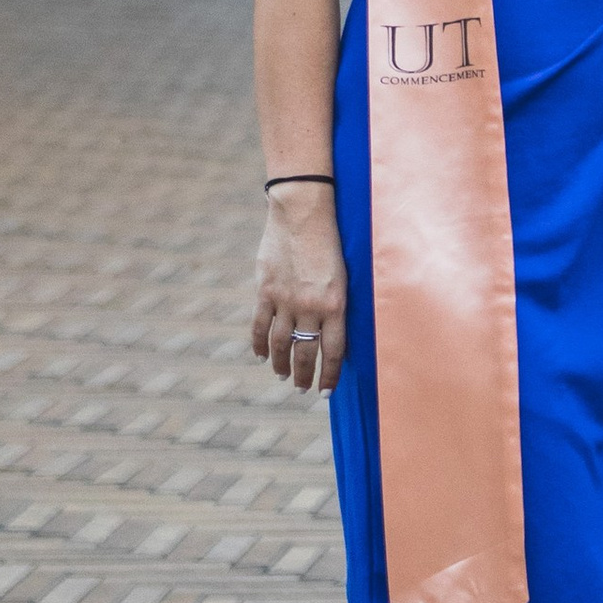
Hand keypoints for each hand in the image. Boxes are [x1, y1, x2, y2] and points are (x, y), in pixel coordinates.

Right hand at [251, 183, 348, 391]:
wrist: (303, 212)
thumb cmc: (330, 240)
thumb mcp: (343, 275)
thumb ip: (335, 304)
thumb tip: (332, 330)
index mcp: (335, 305)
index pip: (333, 352)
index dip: (328, 375)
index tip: (325, 390)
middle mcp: (310, 308)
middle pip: (305, 353)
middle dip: (305, 376)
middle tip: (303, 389)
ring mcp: (285, 301)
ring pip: (280, 344)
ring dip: (281, 365)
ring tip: (283, 376)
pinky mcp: (265, 291)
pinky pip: (260, 325)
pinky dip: (258, 344)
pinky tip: (260, 355)